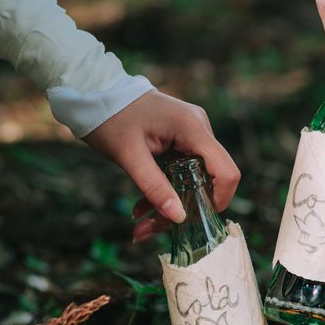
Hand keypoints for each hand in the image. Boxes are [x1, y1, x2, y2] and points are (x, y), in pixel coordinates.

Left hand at [84, 90, 240, 242]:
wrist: (97, 95)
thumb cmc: (111, 119)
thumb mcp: (129, 157)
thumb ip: (155, 187)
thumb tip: (179, 218)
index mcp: (192, 128)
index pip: (226, 171)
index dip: (219, 199)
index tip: (195, 220)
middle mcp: (199, 129)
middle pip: (208, 180)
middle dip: (184, 209)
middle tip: (150, 229)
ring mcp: (191, 133)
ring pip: (194, 180)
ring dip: (170, 204)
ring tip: (141, 223)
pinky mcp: (181, 139)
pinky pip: (183, 172)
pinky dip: (166, 190)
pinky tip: (142, 207)